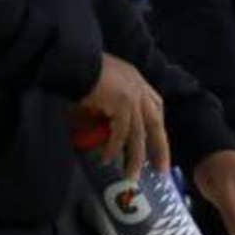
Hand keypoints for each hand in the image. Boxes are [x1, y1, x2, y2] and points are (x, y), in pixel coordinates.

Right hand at [77, 53, 168, 177]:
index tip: (156, 142)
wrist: (72, 58)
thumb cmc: (80, 69)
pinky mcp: (123, 104)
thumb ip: (110, 101)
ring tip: (132, 176)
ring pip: (139, 133)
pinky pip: (121, 133)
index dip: (156, 125)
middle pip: (155, 123)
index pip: (155, 104)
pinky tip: (108, 159)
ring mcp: (133, 95)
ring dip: (135, 157)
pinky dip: (114, 147)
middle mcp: (138, 87)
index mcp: (136, 79)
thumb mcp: (101, 83)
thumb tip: (104, 124)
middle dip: (160, 147)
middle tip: (162, 169)